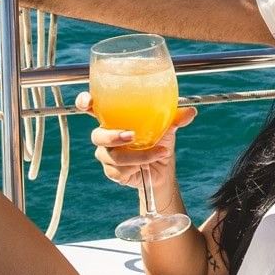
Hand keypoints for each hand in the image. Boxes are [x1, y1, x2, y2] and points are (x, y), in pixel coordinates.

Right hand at [79, 92, 196, 189]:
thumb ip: (175, 117)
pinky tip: (145, 168)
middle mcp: (106, 135)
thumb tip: (191, 112)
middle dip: (112, 136)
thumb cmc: (160, 139)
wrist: (163, 168)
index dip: (84, 103)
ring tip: (156, 154)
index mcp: (114, 117)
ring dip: (135, 156)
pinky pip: (117, 171)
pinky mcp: (112, 171)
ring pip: (111, 156)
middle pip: (97, 135)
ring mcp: (107, 154)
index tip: (88, 102)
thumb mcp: (168, 126)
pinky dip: (135, 168)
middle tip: (132, 136)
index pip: (91, 107)